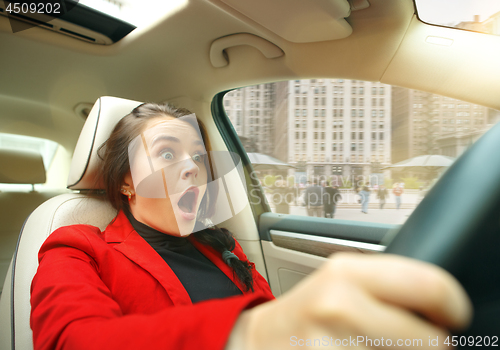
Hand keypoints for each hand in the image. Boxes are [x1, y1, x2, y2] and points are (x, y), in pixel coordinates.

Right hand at [227, 253, 471, 349]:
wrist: (264, 340)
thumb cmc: (307, 311)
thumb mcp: (342, 280)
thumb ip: (388, 284)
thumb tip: (440, 302)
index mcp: (347, 272)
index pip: (430, 286)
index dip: (453, 306)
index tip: (452, 316)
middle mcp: (340, 306)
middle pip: (430, 341)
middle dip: (428, 344)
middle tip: (410, 338)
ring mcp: (333, 346)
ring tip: (373, 345)